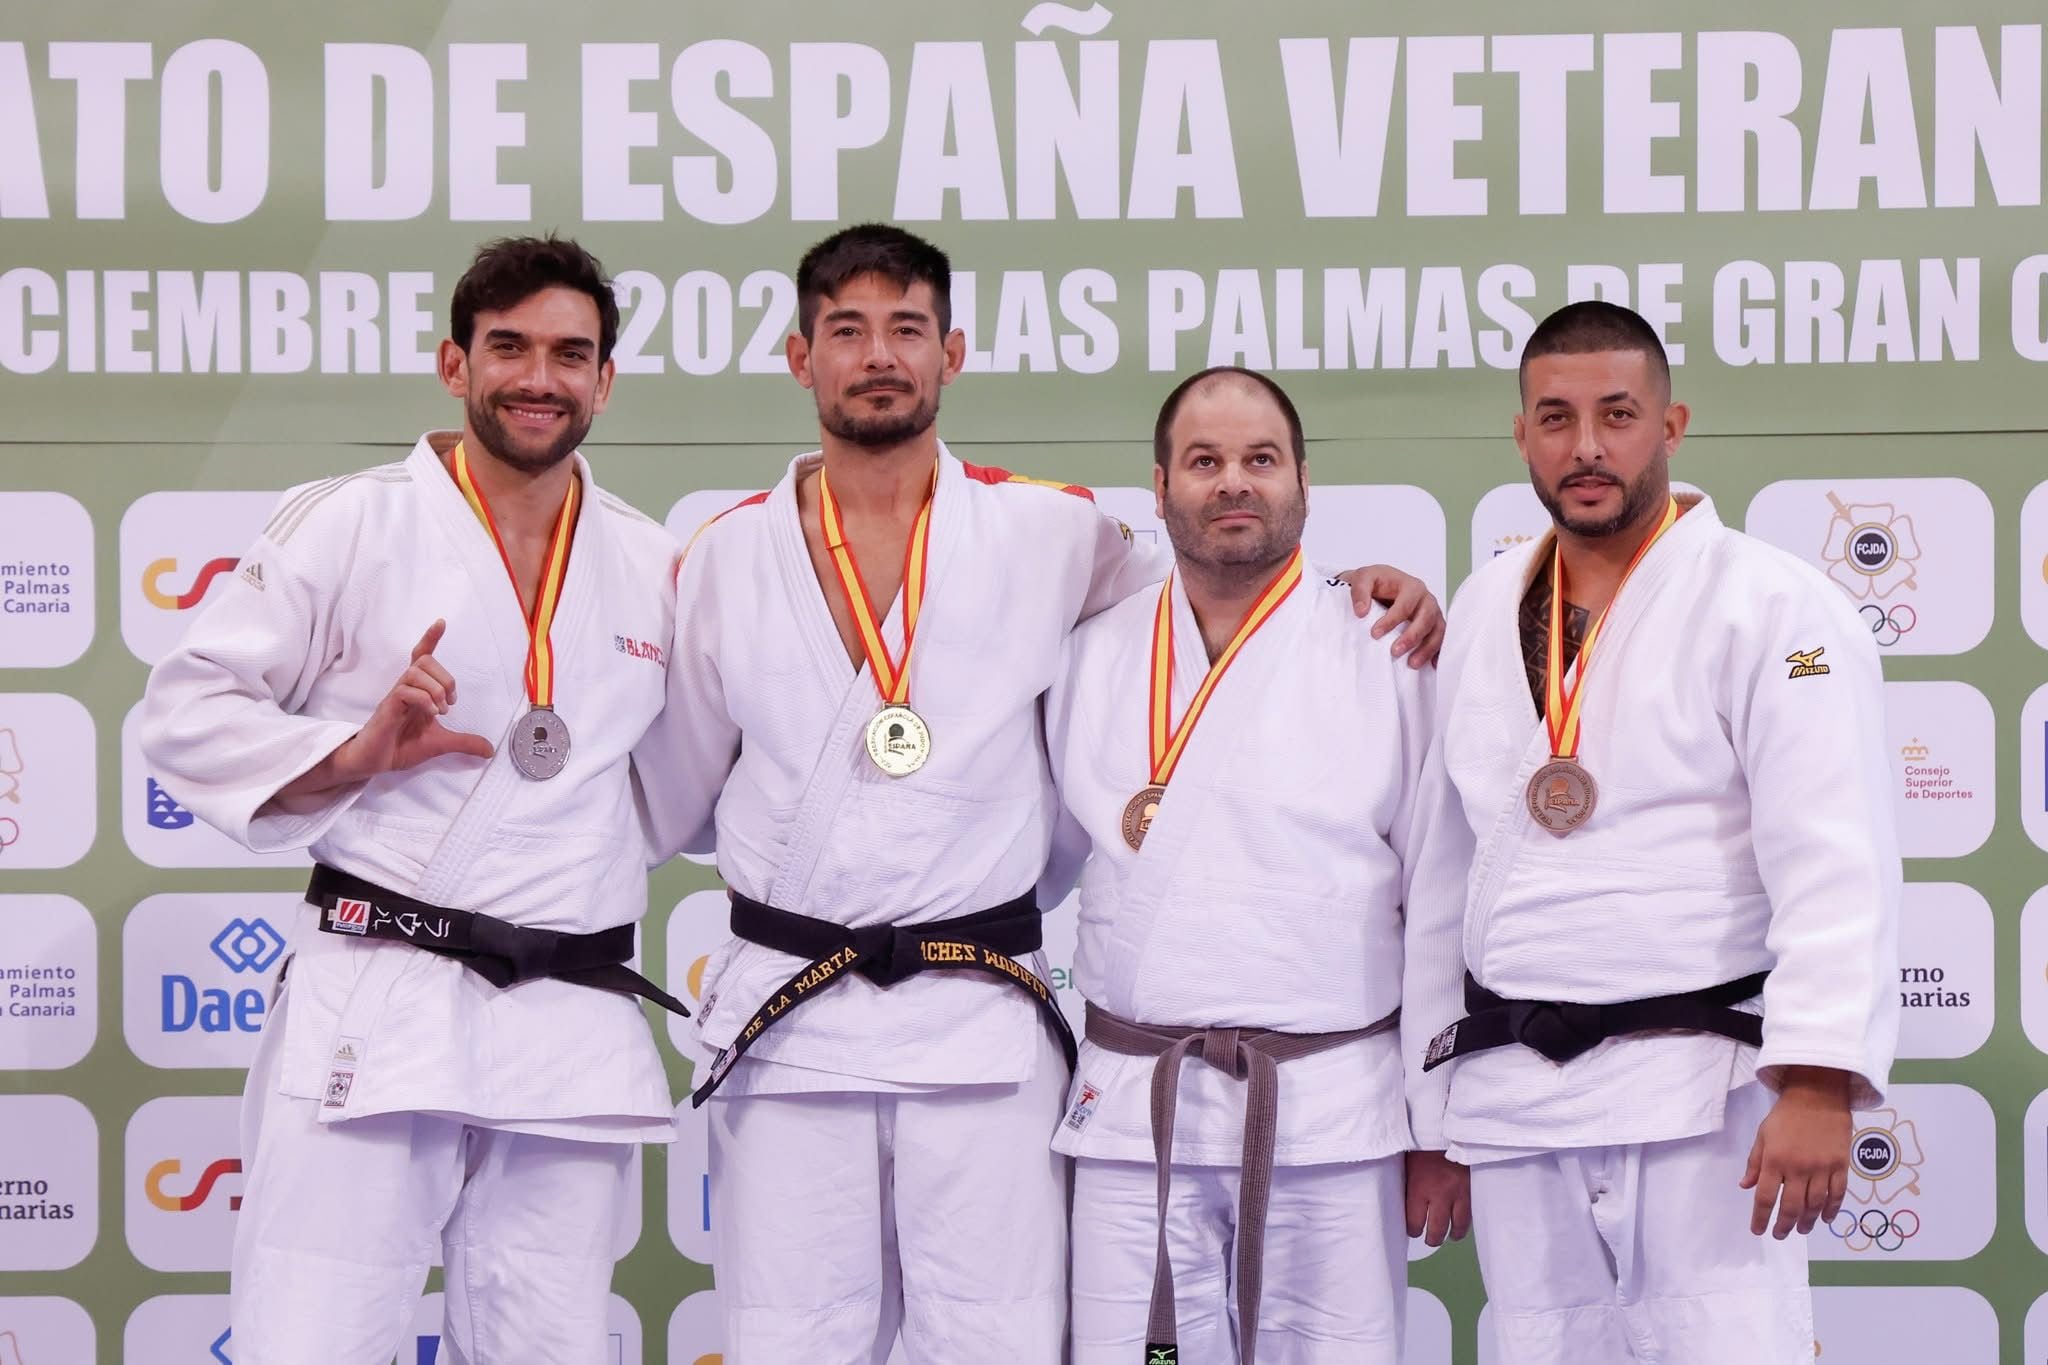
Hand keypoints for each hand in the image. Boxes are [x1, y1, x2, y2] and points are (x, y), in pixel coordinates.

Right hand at [286, 621, 493, 796]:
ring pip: (415, 671)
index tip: (441, 622)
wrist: (375, 763)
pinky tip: (432, 714)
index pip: (422, 656)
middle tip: (451, 702)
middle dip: (445, 677)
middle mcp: (405, 688)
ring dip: (436, 688)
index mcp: (417, 691)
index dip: (431, 638)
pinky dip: (424, 700)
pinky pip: (405, 691)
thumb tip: (489, 750)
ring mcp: (395, 697)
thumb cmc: (401, 747)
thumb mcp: (441, 744)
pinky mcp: (387, 709)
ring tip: (441, 710)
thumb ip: (464, 743)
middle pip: (424, 660)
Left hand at [1339, 565, 1444, 667]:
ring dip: (1427, 648)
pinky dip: (1438, 652)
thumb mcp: (1363, 578)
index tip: (1375, 634)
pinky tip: (1432, 665)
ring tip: (1412, 664)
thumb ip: (1360, 591)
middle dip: (1412, 636)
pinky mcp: (1433, 626)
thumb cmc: (1376, 582)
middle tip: (1394, 652)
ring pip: (1438, 630)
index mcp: (1411, 586)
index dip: (1391, 620)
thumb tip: (1361, 611)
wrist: (1381, 586)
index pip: (1405, 604)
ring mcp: (1433, 614)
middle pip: (1427, 618)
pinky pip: (1441, 639)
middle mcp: (1426, 599)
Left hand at [1403, 1149, 1471, 1246]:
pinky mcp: (1473, 1190)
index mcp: (1419, 1188)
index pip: (1414, 1223)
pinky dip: (1466, 1221)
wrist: (1450, 1126)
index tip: (1412, 1228)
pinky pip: (1471, 1214)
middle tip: (1430, 1239)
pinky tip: (1462, 1222)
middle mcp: (1439, 1196)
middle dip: (1431, 1239)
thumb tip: (1403, 1202)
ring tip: (1449, 1235)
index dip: (1412, 1229)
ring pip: (1457, 1227)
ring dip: (1452, 1234)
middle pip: (1436, 1231)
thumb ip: (1407, 1184)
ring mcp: (1459, 1194)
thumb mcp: (1408, 1162)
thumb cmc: (1424, 1142)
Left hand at [1740, 1067, 1852, 1238]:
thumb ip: (1755, 1163)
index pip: (1766, 1197)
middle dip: (1784, 1225)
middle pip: (1792, 1206)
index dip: (1761, 1218)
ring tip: (1802, 1230)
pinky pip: (1837, 1194)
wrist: (1817, 1096)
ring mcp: (1822, 1168)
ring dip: (1808, 1221)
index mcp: (1775, 1160)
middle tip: (1781, 1235)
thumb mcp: (1763, 1135)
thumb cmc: (1785, 1115)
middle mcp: (1798, 1168)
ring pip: (1816, 1204)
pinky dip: (1832, 1210)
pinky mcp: (1841, 1166)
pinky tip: (1826, 1219)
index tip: (1758, 1231)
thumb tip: (1746, 1187)